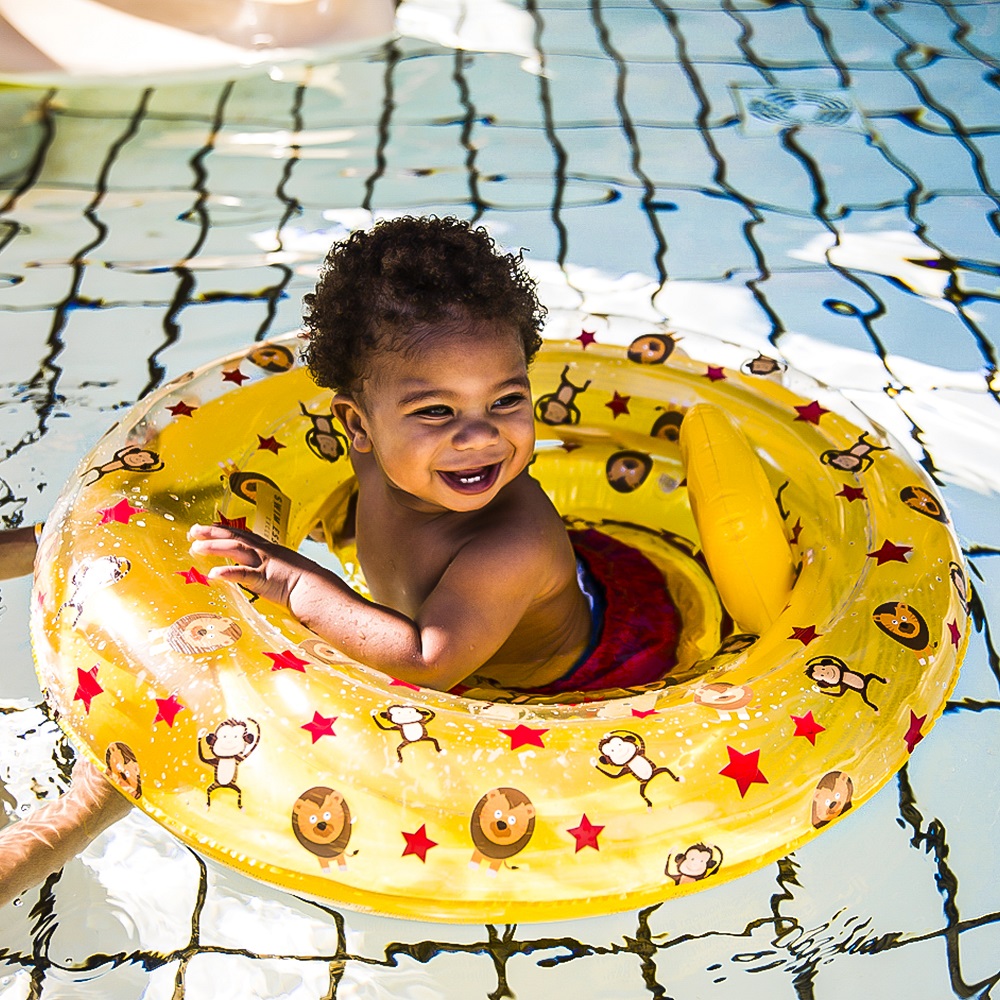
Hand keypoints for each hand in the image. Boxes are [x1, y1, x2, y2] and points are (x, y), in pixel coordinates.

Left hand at [188, 523, 307, 607]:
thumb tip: (266, 571)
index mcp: (269, 549)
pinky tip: (213, 574)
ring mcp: (263, 564)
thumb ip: (273, 567)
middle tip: (193, 531)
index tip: (209, 527)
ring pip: (235, 549)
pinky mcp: (263, 579)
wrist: (316, 589)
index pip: (243, 534)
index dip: (225, 529)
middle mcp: (264, 552)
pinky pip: (243, 574)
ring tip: (196, 547)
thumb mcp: (287, 567)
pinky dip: (227, 573)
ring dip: (214, 547)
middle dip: (212, 533)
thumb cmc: (305, 582)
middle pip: (235, 537)